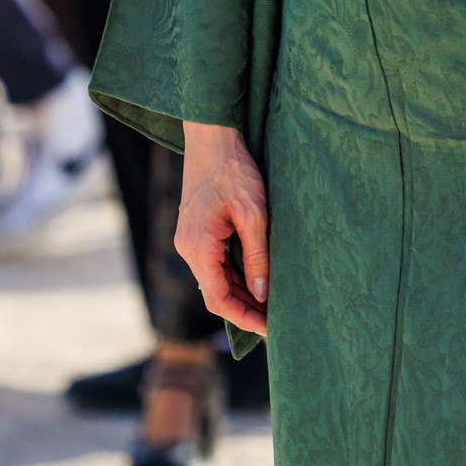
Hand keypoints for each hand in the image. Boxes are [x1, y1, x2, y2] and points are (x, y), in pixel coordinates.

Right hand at [176, 122, 268, 333]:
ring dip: (241, 293)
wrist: (212, 136)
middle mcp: (188, 248)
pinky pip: (214, 263)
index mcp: (198, 247)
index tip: (269, 328)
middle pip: (215, 293)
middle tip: (277, 321)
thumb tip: (263, 293)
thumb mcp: (254, 213)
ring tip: (271, 305)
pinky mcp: (196, 231)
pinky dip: (234, 275)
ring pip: (215, 279)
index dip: (244, 318)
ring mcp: (189, 240)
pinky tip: (256, 279)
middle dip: (245, 309)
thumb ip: (257, 255)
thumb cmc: (234, 171)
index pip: (218, 299)